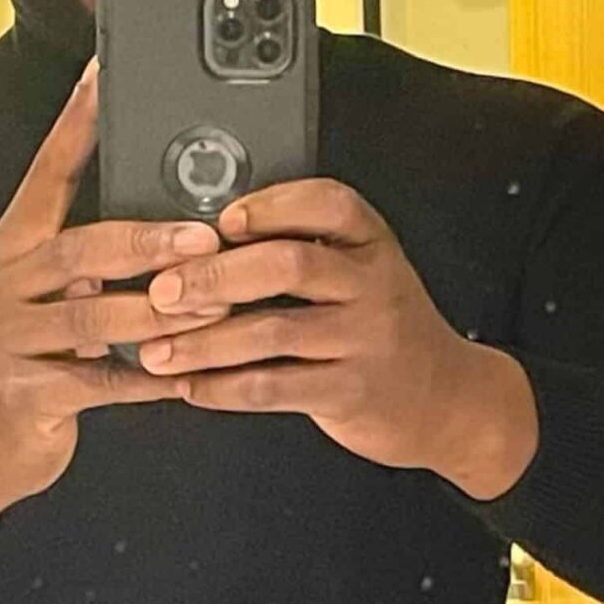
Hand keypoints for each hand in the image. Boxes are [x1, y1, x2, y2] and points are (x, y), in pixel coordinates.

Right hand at [0, 59, 230, 538]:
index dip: (76, 124)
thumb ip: (88, 260)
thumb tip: (165, 221)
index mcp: (13, 249)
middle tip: (203, 235)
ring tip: (214, 307)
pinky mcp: (27, 397)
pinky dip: (148, 379)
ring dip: (159, 313)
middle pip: (76, 251)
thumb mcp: (49, 296)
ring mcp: (9, 342)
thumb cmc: (31, 359)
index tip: (105, 72)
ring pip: (92, 319)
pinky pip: (100, 383)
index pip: (45, 175)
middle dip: (144, 241)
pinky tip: (187, 376)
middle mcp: (3, 287)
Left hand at [135, 178, 538, 499]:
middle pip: (288, 265)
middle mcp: (371, 285)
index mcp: (369, 243)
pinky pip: (274, 388)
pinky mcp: (350, 392)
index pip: (327, 204)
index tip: (220, 221)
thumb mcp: (362, 274)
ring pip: (273, 332)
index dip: (270, 207)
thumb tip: (205, 244)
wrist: (446, 400)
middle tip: (164, 289)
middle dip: (216, 276)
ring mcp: (363, 340)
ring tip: (158, 350)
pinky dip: (224, 389)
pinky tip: (192, 387)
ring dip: (205, 342)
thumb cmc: (383, 329)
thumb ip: (305, 251)